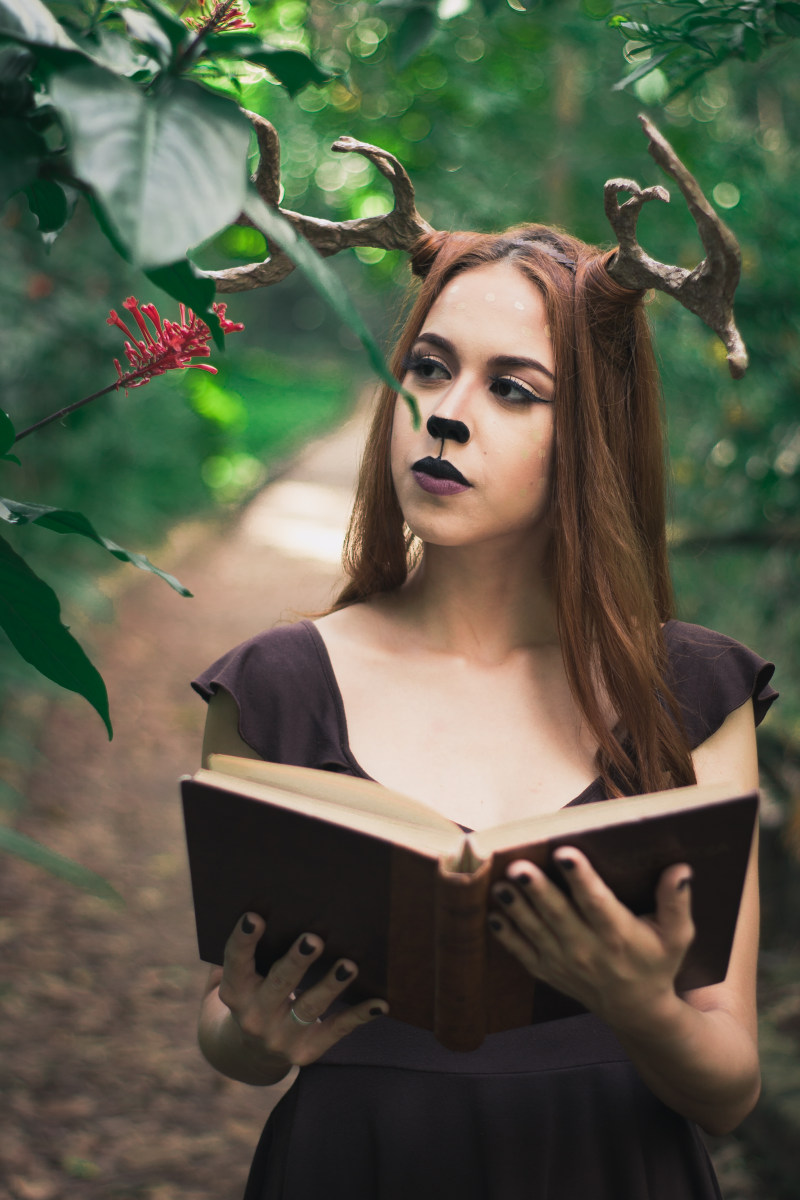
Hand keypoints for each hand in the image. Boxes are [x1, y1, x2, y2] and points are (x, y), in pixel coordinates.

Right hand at [217, 913, 388, 1068]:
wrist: (251, 1053)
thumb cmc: (252, 993)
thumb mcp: (239, 978)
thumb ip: (245, 951)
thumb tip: (263, 908)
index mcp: (236, 991)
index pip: (236, 963)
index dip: (244, 940)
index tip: (255, 916)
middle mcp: (255, 1016)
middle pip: (278, 984)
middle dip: (296, 962)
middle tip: (313, 939)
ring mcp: (281, 1036)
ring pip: (309, 1007)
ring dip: (330, 986)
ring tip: (349, 966)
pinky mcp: (307, 1050)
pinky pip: (336, 1030)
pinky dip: (359, 1016)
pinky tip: (380, 1003)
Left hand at [487, 849, 694, 1029]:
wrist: (636, 1010)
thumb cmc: (657, 962)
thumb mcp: (677, 937)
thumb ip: (676, 903)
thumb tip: (680, 869)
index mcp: (618, 935)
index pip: (597, 903)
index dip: (581, 878)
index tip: (565, 852)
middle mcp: (588, 949)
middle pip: (558, 915)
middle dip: (538, 890)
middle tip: (519, 866)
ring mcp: (564, 962)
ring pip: (535, 931)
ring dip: (516, 908)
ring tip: (500, 884)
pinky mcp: (548, 970)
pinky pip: (522, 952)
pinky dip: (506, 935)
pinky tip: (492, 914)